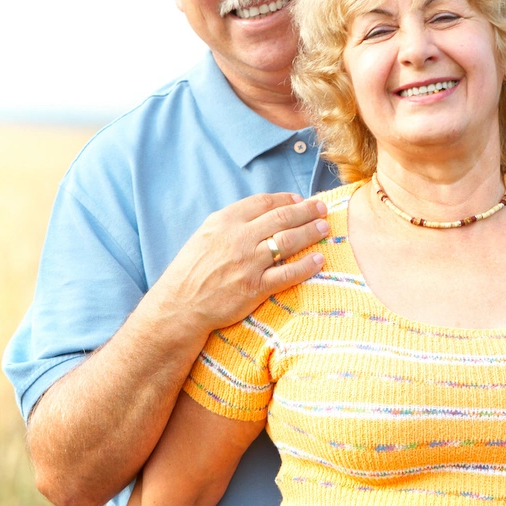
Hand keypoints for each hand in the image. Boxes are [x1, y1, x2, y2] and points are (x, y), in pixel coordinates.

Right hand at [154, 193, 328, 335]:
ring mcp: (248, 263)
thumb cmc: (191, 271)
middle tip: (322, 208)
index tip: (299, 199)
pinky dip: (306, 265)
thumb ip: (232, 223)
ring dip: (311, 232)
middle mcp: (238, 238)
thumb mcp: (205, 235)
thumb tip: (261, 213)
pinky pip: (288, 273)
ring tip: (325, 228)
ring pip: (289, 242)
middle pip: (282, 218)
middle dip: (306, 211)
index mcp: (225, 221)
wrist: (180, 306)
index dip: (286, 199)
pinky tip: (319, 259)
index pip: (264, 202)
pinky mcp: (255, 287)